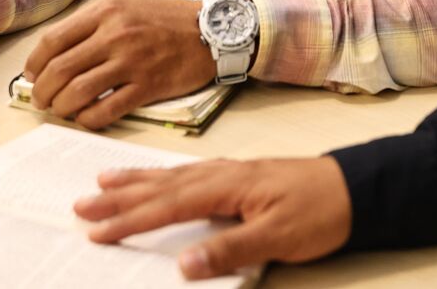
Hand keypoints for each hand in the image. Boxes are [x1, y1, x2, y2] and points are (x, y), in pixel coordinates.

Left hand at [21, 0, 215, 128]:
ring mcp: (132, 61)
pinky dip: (88, 119)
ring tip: (62, 110)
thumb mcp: (128, 5)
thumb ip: (94, 24)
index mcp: (106, 11)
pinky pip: (106, 110)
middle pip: (59, 70)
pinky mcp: (148, 86)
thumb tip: (56, 53)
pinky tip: (87, 118)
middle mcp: (115, 34)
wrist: (214, 30)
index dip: (34, 63)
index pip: (53, 40)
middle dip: (42, 91)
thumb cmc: (168, 18)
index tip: (32, 75)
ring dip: (61, 107)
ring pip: (77, 92)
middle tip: (42, 100)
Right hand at [74, 157, 351, 278]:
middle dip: (120, 196)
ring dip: (137, 180)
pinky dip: (165, 175)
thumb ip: (229, 250)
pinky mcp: (241, 176)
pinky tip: (159, 178)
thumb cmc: (320, 212)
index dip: (130, 220)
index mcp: (226, 186)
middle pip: (161, 186)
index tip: (96, 230)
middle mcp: (223, 173)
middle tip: (81, 203)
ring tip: (104, 180)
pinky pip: (189, 173)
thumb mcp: (277, 238)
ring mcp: (231, 172)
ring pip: (172, 176)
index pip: (168, 205)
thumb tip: (183, 264)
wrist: (355, 188)